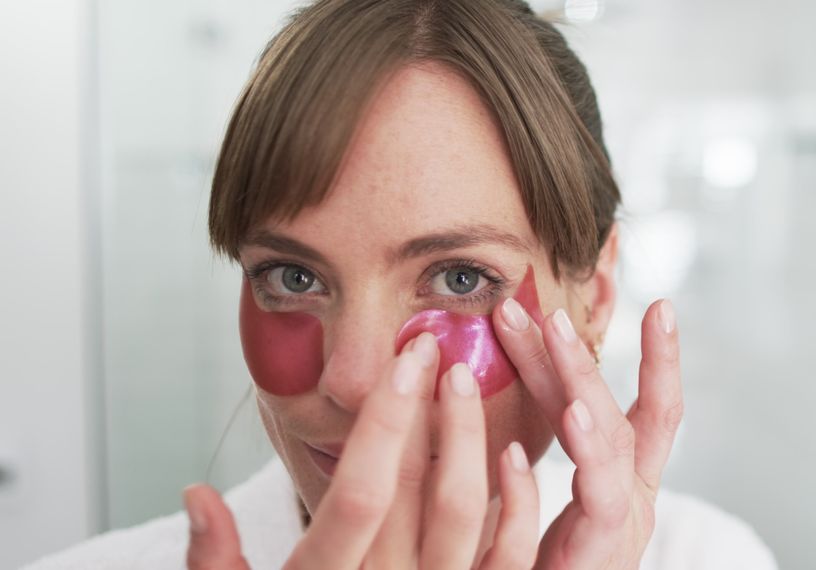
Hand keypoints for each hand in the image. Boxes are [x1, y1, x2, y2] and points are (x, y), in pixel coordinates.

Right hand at [183, 332, 540, 569]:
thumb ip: (214, 563)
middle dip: (431, 411)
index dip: (387, 420)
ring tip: (467, 383)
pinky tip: (516, 454)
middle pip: (418, 488)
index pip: (363, 489)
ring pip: (467, 514)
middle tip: (438, 348)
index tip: (404, 359)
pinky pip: (510, 558)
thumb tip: (195, 494)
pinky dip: (518, 505)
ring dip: (474, 442)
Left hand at [494, 298, 682, 568]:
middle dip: (582, 358)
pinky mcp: (600, 556)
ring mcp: (621, 530)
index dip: (661, 359)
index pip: (651, 411)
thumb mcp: (536, 497)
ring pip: (610, 447)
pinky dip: (577, 456)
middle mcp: (632, 501)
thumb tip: (486, 379)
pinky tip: (548, 423)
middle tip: (547, 308)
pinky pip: (594, 503)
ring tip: (552, 336)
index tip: (660, 305)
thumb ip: (526, 450)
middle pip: (617, 416)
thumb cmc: (537, 568)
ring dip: (578, 385)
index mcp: (625, 484)